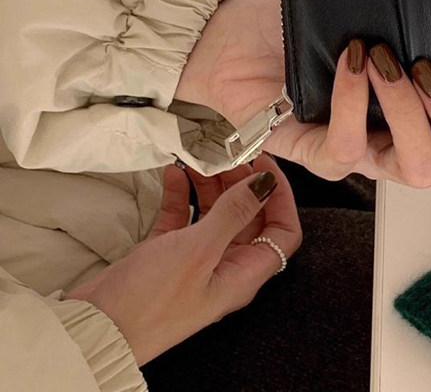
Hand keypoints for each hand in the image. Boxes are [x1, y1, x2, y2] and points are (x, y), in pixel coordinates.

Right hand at [65, 154, 301, 365]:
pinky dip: (180, 194)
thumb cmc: (151, 300)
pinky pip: (181, 218)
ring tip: (200, 158)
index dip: (281, 197)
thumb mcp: (200, 250)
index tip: (266, 165)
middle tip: (228, 155)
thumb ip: (234, 213)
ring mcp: (194, 261)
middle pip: (248, 217)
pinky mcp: (165, 255)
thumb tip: (266, 183)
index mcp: (243, 274)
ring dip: (210, 185)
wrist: (93, 329)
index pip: (282, 232)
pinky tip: (172, 173)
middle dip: (242, 183)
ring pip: (214, 214)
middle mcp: (224, 268)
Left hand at [175, 0, 430, 188]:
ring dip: (412, 113)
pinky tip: (351, 60)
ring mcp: (367, 153)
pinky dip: (353, 100)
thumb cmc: (318, 20)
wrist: (241, 35)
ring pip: (418, 170)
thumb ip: (422, 14)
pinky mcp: (320, 156)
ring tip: (391, 61)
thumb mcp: (381, 10)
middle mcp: (410, 140)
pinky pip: (348, 148)